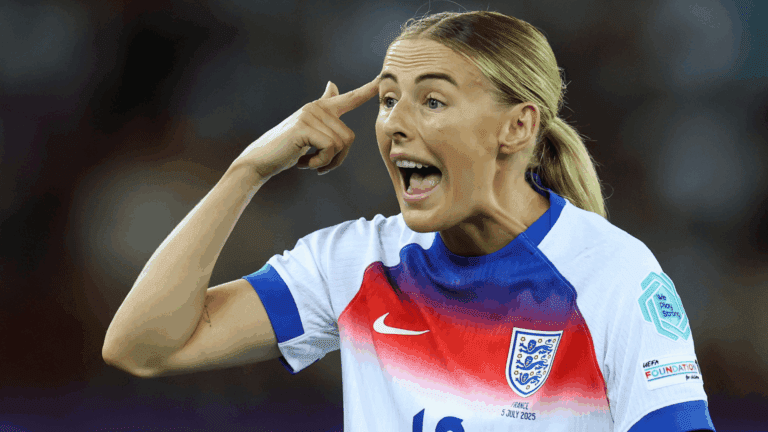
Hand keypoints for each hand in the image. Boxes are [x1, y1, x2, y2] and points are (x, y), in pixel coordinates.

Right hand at [231, 76, 380, 180]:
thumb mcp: (309, 129)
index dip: (367, 90)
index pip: (349, 97)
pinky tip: (302, 163)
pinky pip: (329, 148)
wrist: (261, 160)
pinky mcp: (304, 126)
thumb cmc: (286, 148)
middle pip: (349, 137)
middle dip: (337, 159)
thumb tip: (332, 83)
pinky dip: (319, 163)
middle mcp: (317, 107)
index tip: (383, 78)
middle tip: (318, 166)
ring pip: (340, 144)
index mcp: (321, 108)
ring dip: (327, 162)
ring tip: (308, 163)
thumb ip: (323, 108)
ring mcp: (310, 115)